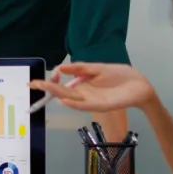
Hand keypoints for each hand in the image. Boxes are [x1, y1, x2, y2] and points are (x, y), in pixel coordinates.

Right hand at [30, 63, 156, 113]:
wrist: (140, 85)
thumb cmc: (121, 75)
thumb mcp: (98, 68)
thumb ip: (80, 69)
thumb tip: (60, 68)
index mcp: (82, 85)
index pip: (61, 85)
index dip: (49, 83)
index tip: (38, 80)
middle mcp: (84, 94)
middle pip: (62, 92)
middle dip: (47, 88)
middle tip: (33, 84)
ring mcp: (91, 100)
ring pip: (70, 99)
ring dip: (57, 94)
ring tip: (44, 87)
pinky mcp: (100, 105)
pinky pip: (84, 105)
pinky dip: (74, 103)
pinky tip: (64, 99)